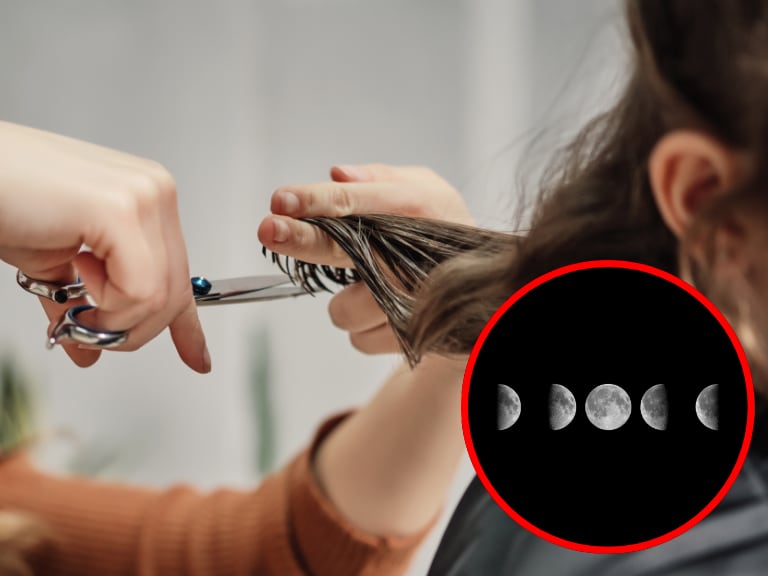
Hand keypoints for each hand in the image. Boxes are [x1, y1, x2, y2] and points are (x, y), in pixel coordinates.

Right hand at [0, 121, 208, 372]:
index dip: (187, 326)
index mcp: (147, 200)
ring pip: (160, 296)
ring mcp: (144, 196)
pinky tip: (76, 276)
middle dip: (130, 328)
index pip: (181, 275)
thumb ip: (80, 305)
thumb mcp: (51, 265)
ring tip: (72, 297)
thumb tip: (90, 351)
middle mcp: (154, 192)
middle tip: (85, 329)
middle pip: (174, 293)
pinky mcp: (121, 208)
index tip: (198, 360)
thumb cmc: (2, 202)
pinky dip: (107, 304)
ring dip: (111, 318)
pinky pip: (139, 289)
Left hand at [258, 163, 472, 354]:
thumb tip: (337, 174)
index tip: (280, 199)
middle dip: (302, 240)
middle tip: (269, 229)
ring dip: (346, 302)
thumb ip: (381, 179)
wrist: (486, 291)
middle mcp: (413, 256)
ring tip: (373, 291)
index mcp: (417, 208)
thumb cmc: (441, 230)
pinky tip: (384, 312)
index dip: (315, 200)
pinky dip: (363, 327)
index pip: (355, 201)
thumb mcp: (425, 189)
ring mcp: (414, 301)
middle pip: (343, 249)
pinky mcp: (411, 338)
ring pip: (343, 310)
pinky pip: (359, 339)